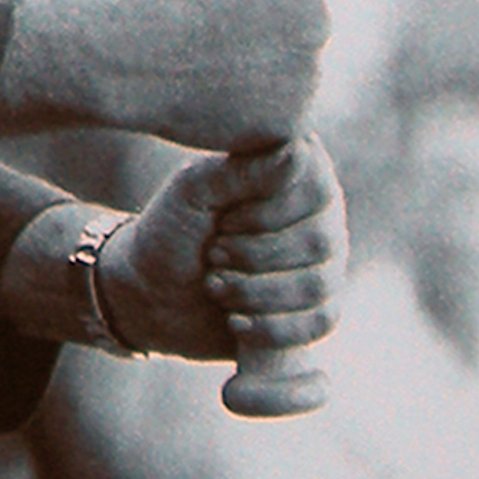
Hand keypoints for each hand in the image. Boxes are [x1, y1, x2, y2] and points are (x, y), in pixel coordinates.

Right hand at [79, 0, 329, 148]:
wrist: (132, 50)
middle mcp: (319, 28)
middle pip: (299, 31)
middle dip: (269, 34)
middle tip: (224, 36)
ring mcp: (306, 82)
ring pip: (283, 78)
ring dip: (257, 75)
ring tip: (204, 67)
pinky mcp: (285, 127)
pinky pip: (266, 119)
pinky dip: (243, 114)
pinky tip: (207, 98)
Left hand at [96, 135, 347, 361]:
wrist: (153, 293)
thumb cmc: (172, 229)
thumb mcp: (193, 191)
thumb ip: (243, 171)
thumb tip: (300, 151)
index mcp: (293, 169)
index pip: (315, 190)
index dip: (265, 216)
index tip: (222, 221)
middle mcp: (320, 212)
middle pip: (320, 242)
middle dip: (254, 257)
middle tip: (213, 255)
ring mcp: (325, 261)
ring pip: (319, 286)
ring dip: (256, 293)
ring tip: (215, 285)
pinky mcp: (317, 307)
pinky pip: (321, 323)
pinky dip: (271, 327)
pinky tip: (236, 322)